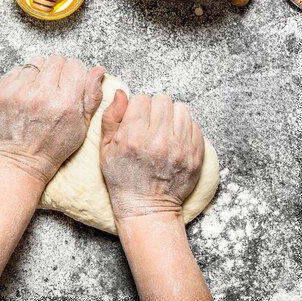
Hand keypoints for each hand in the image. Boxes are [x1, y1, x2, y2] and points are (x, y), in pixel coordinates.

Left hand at [0, 55, 104, 183]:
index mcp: (65, 103)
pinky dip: (23, 79)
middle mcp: (42, 94)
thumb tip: (97, 71)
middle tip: (54, 88)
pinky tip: (25, 95)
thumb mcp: (81, 126)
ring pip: (36, 61)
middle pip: (56, 59)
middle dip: (58, 71)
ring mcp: (19, 92)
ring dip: (40, 73)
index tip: (71, 83)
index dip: (75, 74)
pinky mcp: (2, 91)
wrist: (19, 161)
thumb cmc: (52, 147)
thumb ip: (91, 97)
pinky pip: (17, 70)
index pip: (75, 65)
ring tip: (39, 91)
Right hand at [100, 92, 204, 219]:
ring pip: (181, 108)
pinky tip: (175, 141)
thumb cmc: (123, 178)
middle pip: (163, 100)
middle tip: (151, 125)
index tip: (137, 121)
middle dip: (155, 109)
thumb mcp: (105, 149)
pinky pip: (195, 125)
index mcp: (133, 136)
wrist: (147, 207)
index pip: (141, 98)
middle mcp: (158, 140)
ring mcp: (180, 147)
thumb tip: (120, 93)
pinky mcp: (195, 154)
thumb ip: (111, 118)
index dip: (137, 108)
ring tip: (165, 131)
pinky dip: (185, 129)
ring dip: (172, 116)